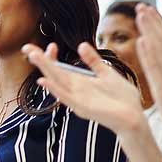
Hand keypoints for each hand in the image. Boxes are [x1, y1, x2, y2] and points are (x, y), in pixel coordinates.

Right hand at [22, 42, 145, 135]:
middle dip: (41, 60)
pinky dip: (54, 89)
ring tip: (33, 56)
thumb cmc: (122, 98)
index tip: (50, 44)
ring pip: (57, 81)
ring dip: (45, 69)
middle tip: (26, 47)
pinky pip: (66, 97)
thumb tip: (81, 45)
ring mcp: (77, 99)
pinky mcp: (82, 108)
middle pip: (54, 72)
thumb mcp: (107, 74)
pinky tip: (44, 80)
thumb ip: (94, 61)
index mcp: (80, 82)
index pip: (60, 67)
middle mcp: (75, 90)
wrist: (134, 117)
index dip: (52, 56)